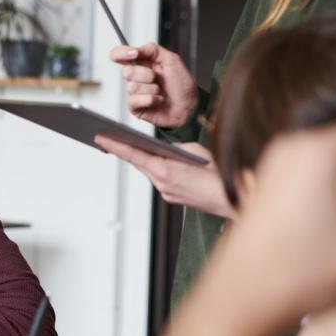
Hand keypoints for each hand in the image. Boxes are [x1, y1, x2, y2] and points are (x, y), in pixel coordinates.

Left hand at [96, 136, 234, 217]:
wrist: (235, 199)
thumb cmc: (220, 174)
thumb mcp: (196, 151)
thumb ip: (176, 148)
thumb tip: (166, 149)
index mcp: (165, 170)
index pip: (133, 155)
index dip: (115, 145)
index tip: (100, 137)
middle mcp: (162, 184)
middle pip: (138, 163)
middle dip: (125, 149)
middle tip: (107, 137)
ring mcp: (167, 193)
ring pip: (149, 171)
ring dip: (142, 159)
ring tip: (129, 145)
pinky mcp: (173, 197)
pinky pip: (160, 179)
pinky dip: (156, 168)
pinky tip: (156, 161)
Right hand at [109, 42, 197, 128]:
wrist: (189, 106)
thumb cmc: (183, 85)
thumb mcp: (172, 60)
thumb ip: (152, 50)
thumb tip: (134, 49)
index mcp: (143, 63)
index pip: (120, 54)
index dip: (121, 53)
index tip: (133, 54)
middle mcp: (137, 77)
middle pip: (126, 71)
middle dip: (146, 75)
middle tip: (156, 78)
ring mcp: (135, 92)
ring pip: (133, 87)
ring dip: (152, 89)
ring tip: (160, 92)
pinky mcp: (135, 106)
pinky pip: (135, 100)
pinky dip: (151, 100)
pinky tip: (158, 100)